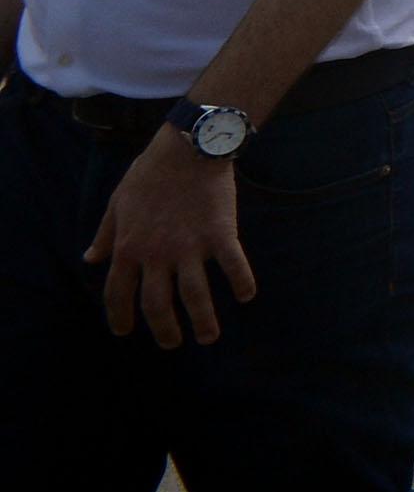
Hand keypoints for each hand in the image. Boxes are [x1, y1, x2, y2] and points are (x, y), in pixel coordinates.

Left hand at [87, 131, 252, 347]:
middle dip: (164, 330)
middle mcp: (157, 254)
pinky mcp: (220, 234)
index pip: (118, 293)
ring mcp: (190, 246)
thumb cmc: (149, 173)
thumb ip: (104, 235)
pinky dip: (242, 283)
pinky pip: (234, 266)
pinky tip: (246, 296)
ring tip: (208, 337)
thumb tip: (89, 259)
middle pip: (157, 305)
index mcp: (128, 247)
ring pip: (195, 296)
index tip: (125, 331)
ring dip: (202, 321)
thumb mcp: (117, 203)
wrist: (188, 148)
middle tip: (172, 343)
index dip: (119, 317)